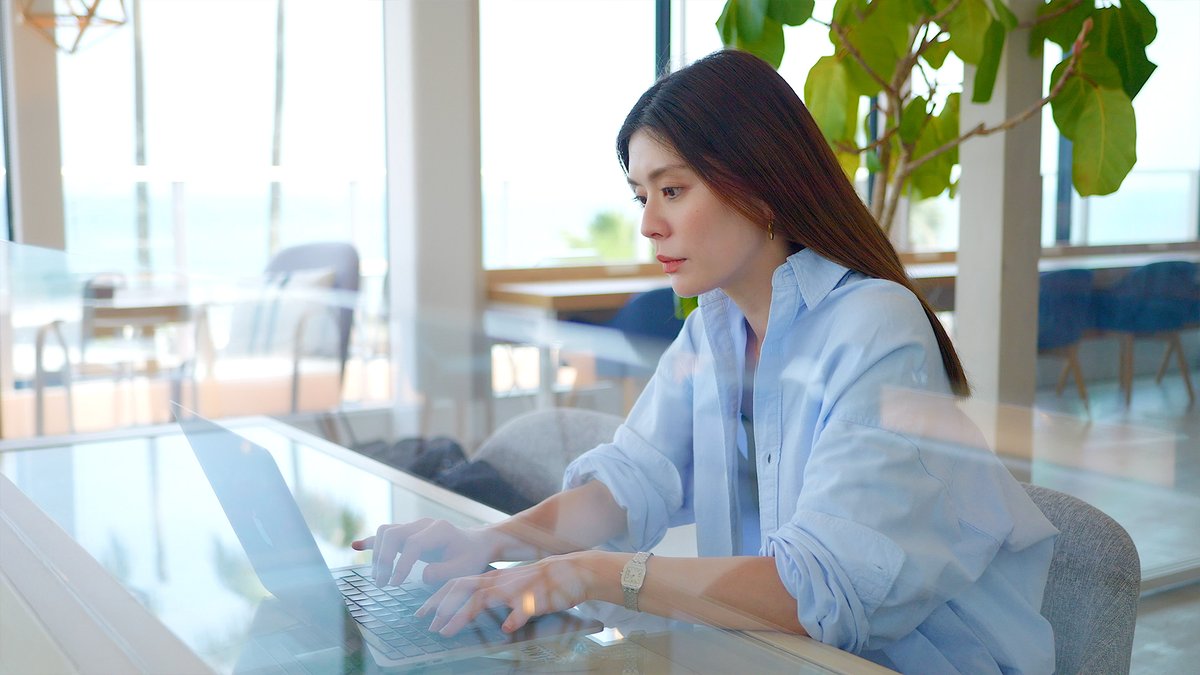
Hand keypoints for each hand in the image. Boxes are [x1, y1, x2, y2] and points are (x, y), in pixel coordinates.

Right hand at [351, 518, 494, 586]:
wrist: (474, 544)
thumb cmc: (470, 558)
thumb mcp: (465, 568)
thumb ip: (445, 571)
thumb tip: (422, 575)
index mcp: (440, 529)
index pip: (413, 543)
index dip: (401, 564)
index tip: (395, 584)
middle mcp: (423, 524)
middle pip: (394, 533)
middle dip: (384, 559)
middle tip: (383, 584)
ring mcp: (414, 526)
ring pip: (386, 532)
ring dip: (378, 554)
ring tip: (379, 578)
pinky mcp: (407, 533)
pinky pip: (385, 533)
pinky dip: (371, 541)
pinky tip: (355, 546)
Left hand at [416, 551, 609, 635]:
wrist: (574, 570)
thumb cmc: (541, 582)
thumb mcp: (511, 583)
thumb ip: (492, 592)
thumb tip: (470, 604)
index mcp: (493, 577)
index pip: (457, 583)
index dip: (437, 598)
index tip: (422, 613)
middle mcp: (499, 580)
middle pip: (462, 588)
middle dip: (441, 606)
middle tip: (427, 625)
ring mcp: (516, 588)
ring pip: (484, 598)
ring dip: (462, 615)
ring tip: (448, 631)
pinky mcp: (536, 598)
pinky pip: (524, 609)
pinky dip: (514, 618)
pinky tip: (508, 629)